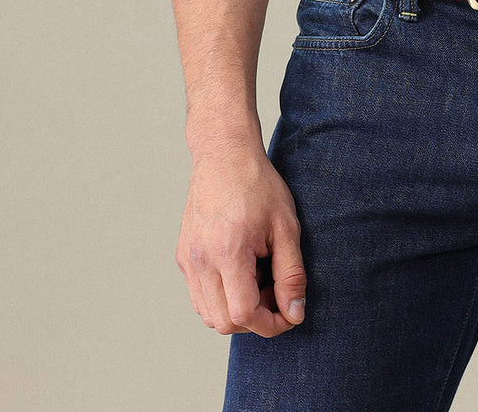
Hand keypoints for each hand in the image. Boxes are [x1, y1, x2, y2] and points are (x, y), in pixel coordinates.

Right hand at [176, 143, 307, 336]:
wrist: (224, 155)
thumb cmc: (258, 185)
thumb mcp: (286, 227)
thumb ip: (292, 274)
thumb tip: (295, 314)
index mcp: (228, 251)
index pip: (244, 314)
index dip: (270, 324)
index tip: (288, 314)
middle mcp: (200, 260)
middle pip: (224, 322)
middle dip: (255, 320)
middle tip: (276, 291)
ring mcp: (188, 260)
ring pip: (208, 315)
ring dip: (236, 312)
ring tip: (259, 279)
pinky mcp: (182, 257)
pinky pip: (199, 297)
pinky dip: (221, 299)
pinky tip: (241, 273)